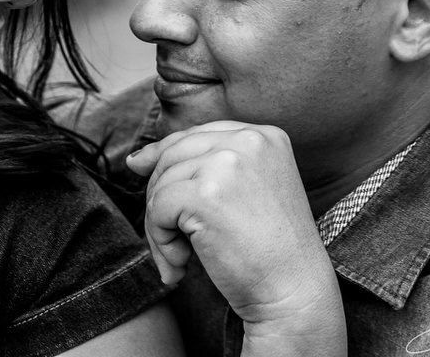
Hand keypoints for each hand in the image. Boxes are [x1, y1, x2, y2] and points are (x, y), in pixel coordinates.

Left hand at [125, 121, 344, 356]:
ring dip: (159, 227)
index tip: (141, 172)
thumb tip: (134, 159)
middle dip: (160, 198)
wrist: (295, 294)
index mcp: (264, 136)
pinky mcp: (205, 194)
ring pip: (160, 184)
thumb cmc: (270, 252)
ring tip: (181, 258)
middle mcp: (248, 140)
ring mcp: (226, 163)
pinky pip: (156, 209)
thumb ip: (200, 165)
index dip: (163, 156)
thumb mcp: (245, 192)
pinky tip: (182, 264)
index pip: (195, 135)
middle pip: (172, 156)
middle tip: (171, 240)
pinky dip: (160, 241)